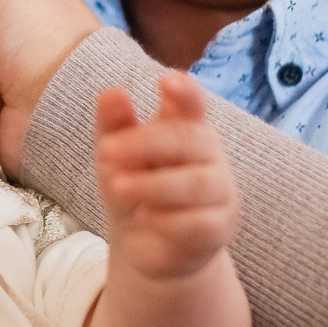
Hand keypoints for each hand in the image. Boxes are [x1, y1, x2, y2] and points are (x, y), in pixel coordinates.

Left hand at [95, 74, 238, 279]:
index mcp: (187, 129)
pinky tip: (145, 219)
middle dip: (146, 144)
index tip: (167, 80)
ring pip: (195, 184)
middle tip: (107, 150)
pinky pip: (198, 222)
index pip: (192, 105)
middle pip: (189, 140)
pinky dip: (167, 221)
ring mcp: (221, 192)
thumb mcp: (115, 157)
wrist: (146, 247)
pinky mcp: (220, 228)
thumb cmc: (134, 188)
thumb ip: (114, 126)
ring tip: (117, 188)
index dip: (185, 93)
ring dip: (152, 185)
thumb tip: (111, 92)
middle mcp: (210, 156)